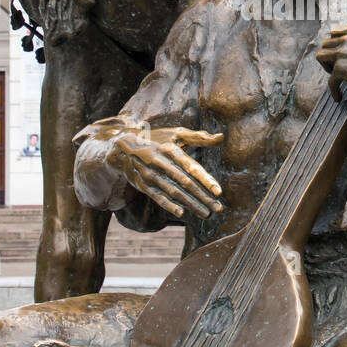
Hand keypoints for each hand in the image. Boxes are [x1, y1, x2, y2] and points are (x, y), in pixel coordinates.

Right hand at [108, 126, 223, 219]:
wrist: (124, 146)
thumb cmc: (157, 139)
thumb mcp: (176, 133)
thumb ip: (199, 137)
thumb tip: (221, 137)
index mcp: (171, 149)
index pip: (191, 167)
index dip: (205, 180)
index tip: (219, 192)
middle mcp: (160, 162)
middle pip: (185, 183)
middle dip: (202, 197)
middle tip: (218, 208)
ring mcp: (151, 175)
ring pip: (173, 192)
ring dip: (191, 204)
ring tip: (206, 213)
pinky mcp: (143, 185)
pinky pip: (158, 197)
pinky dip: (168, 205)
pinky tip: (181, 213)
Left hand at [315, 24, 346, 100]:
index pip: (336, 32)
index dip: (336, 45)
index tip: (339, 55)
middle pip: (325, 44)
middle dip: (329, 57)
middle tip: (338, 69)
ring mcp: (343, 53)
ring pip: (320, 57)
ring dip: (326, 68)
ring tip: (337, 79)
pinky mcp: (340, 69)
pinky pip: (330, 81)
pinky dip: (334, 90)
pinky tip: (339, 97)